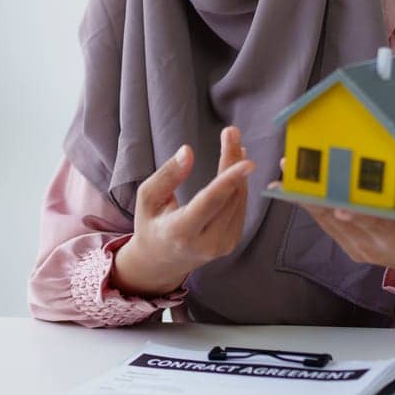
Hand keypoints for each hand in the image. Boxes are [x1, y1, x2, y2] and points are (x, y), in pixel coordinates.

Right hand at [110, 126, 254, 296]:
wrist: (161, 261)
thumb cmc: (151, 224)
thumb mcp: (147, 198)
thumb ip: (167, 175)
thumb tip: (188, 151)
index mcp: (180, 232)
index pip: (210, 203)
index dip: (229, 180)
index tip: (247, 161)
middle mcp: (205, 243)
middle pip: (228, 197)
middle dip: (232, 162)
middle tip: (232, 133)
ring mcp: (222, 246)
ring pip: (238, 201)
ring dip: (238, 170)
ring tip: (233, 143)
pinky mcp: (231, 243)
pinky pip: (239, 208)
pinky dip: (238, 184)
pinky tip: (235, 165)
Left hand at [274, 164, 394, 312]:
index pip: (375, 226)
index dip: (358, 216)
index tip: (339, 206)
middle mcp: (371, 246)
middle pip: (339, 221)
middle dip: (316, 197)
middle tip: (294, 176)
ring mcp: (356, 247)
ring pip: (325, 221)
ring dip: (304, 197)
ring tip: (285, 173)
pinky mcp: (346, 243)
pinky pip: (323, 223)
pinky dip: (308, 203)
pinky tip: (290, 185)